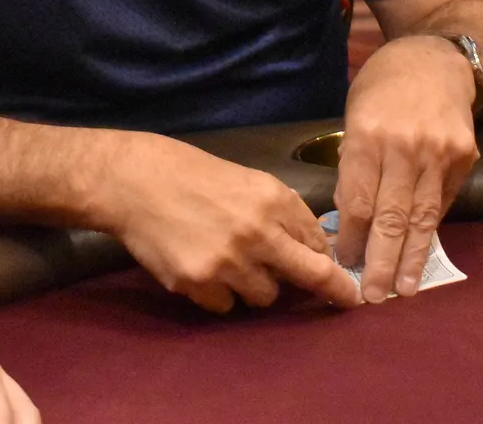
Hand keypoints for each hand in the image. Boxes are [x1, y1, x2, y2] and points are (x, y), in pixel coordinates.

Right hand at [104, 134, 360, 312]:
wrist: (133, 181)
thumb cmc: (192, 175)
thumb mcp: (248, 181)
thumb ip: (282, 214)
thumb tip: (315, 249)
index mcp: (273, 199)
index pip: (318, 244)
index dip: (332, 265)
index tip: (348, 287)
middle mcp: (256, 231)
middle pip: (308, 276)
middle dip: (328, 291)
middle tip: (342, 301)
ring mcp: (227, 261)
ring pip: (264, 297)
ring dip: (256, 286)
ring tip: (232, 263)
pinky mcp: (197, 282)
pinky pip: (226, 306)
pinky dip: (220, 294)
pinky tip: (203, 269)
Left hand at [335, 35, 478, 302]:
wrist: (436, 59)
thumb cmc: (382, 88)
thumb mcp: (354, 115)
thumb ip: (352, 165)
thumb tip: (349, 219)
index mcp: (367, 135)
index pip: (359, 201)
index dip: (352, 238)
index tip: (344, 265)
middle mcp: (404, 146)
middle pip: (391, 217)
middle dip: (382, 261)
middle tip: (373, 296)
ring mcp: (439, 152)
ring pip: (422, 217)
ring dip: (412, 258)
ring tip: (404, 289)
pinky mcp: (464, 157)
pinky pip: (443, 202)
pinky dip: (430, 229)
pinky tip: (422, 253)